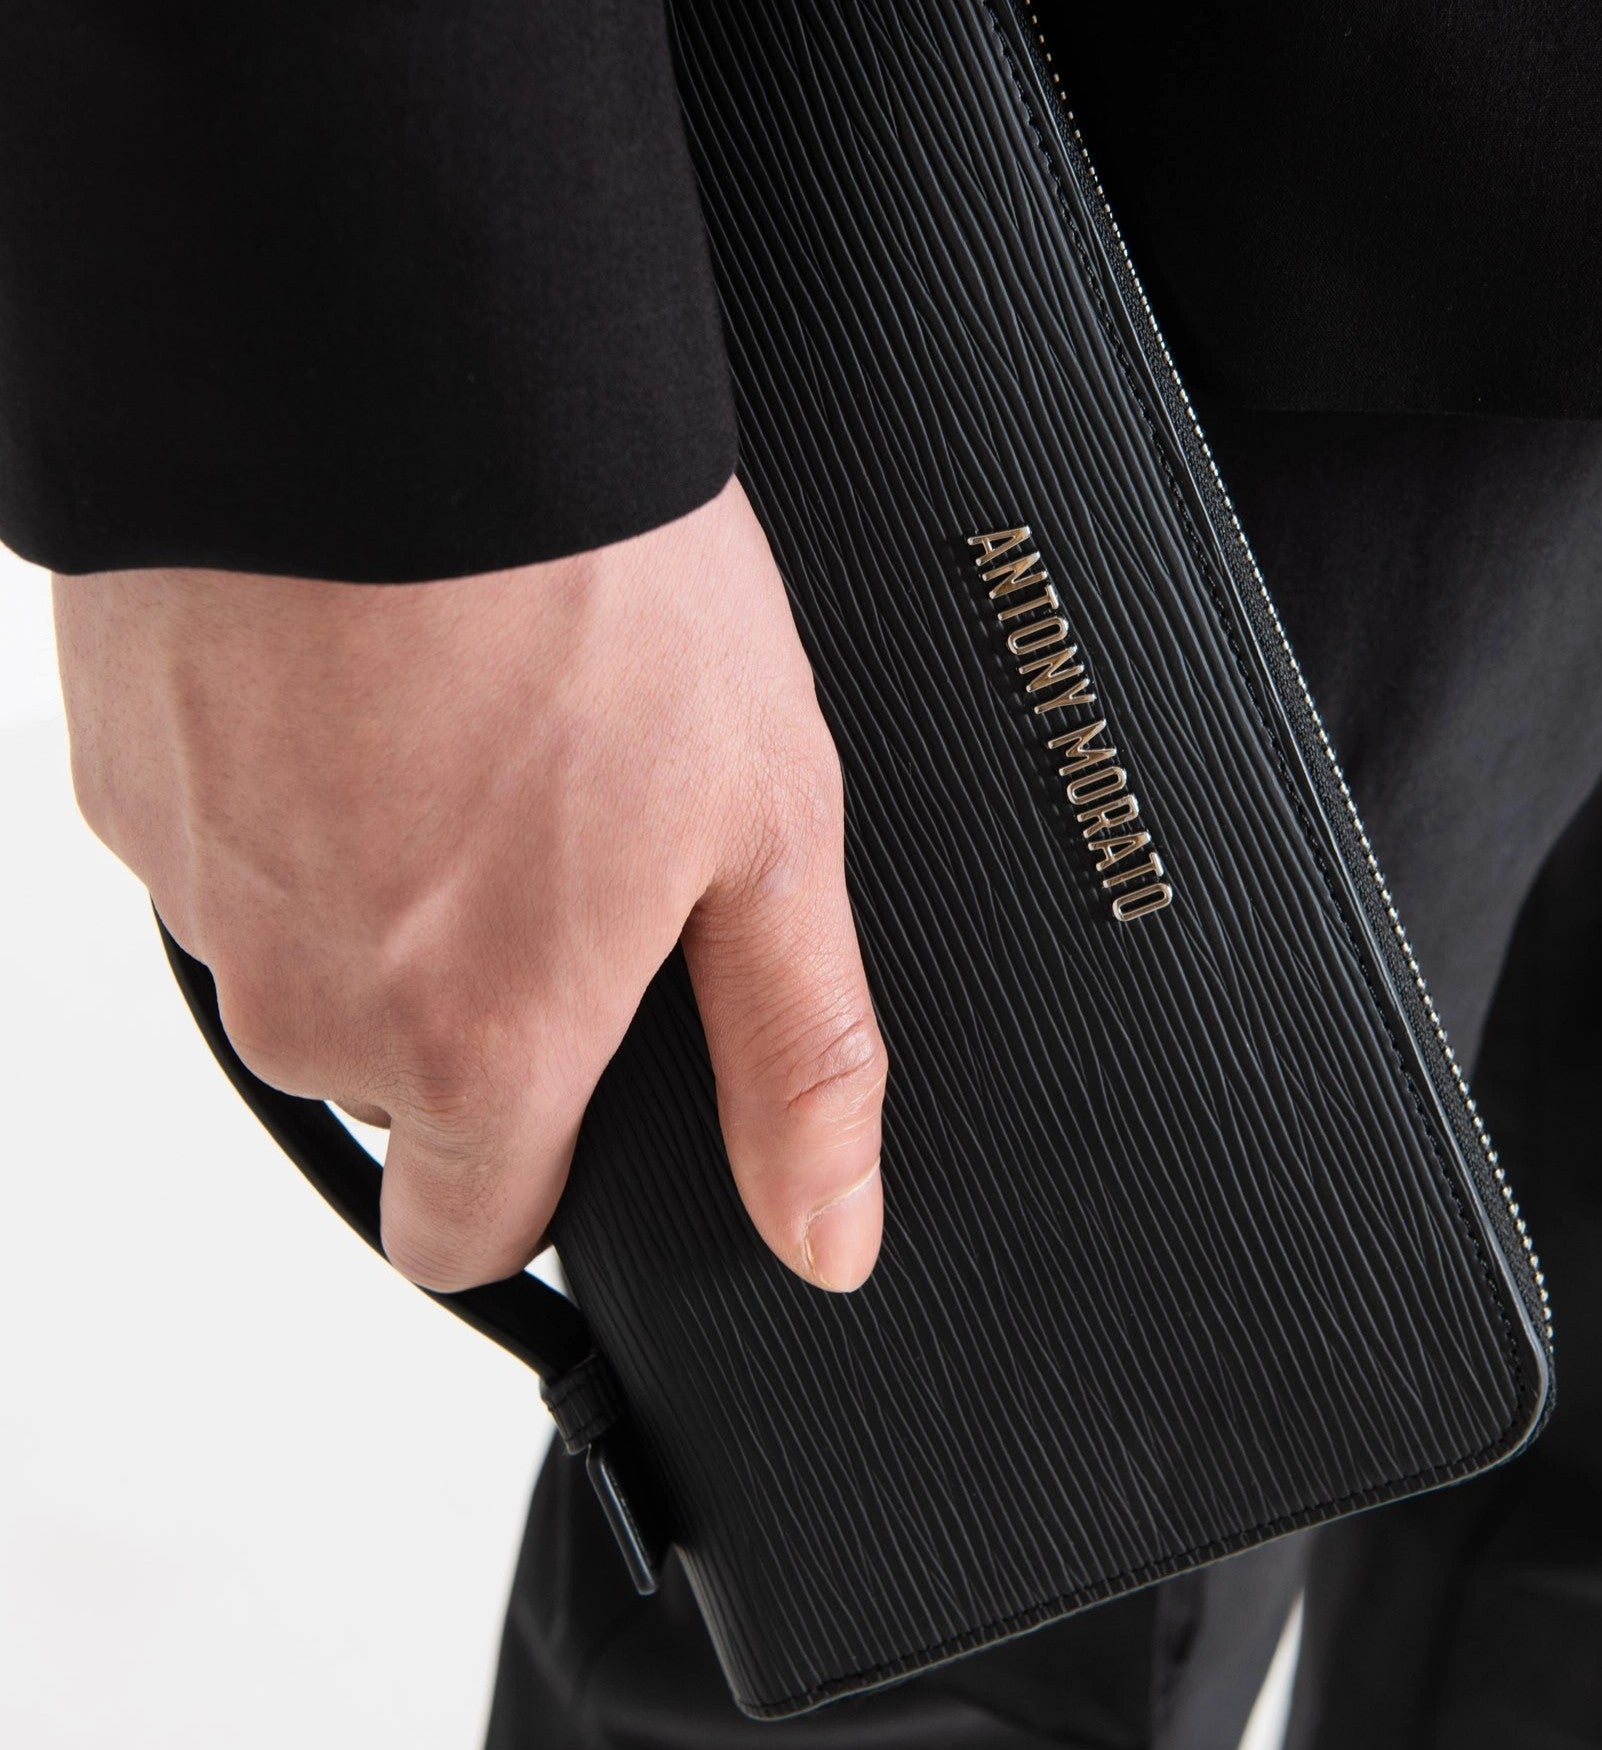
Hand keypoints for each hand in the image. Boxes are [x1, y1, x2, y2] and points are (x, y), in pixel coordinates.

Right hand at [53, 477, 885, 1292]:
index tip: (571, 1092)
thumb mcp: (766, 838)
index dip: (533, 1172)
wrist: (402, 374)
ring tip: (473, 738)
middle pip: (392, 1087)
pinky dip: (297, 794)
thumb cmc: (598, 595)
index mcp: (473, 1047)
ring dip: (380, 887)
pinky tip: (376, 688)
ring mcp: (202, 888)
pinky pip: (230, 842)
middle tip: (558, 836)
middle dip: (470, 1006)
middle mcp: (310, 1003)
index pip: (468, 1231)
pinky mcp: (128, 780)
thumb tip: (828, 1234)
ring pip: (305, 961)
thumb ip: (795, 1062)